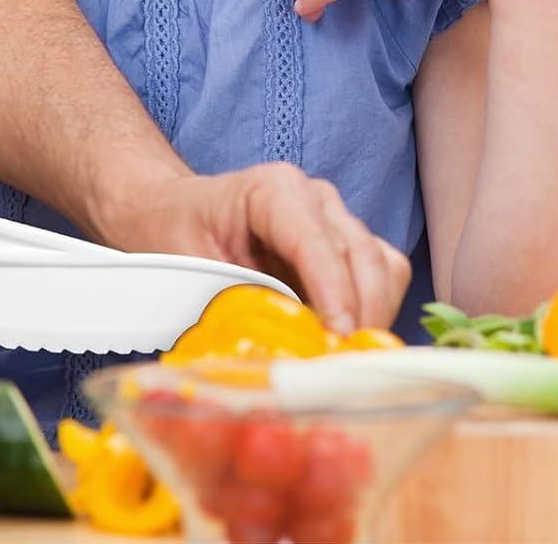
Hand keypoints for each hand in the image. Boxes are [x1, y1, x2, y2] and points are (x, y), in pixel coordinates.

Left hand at [123, 163, 409, 333]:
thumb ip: (231, 300)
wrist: (175, 210)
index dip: (334, 291)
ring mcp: (337, 218)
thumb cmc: (176, 233)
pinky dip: (374, 310)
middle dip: (361, 313)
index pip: (316, 242)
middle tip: (344, 367)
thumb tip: (271, 350)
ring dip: (373, 315)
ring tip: (345, 361)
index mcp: (275, 191)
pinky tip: (346, 343)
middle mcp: (317, 198)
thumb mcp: (188, 266)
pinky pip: (381, 275)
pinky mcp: (346, 244)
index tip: (339, 336)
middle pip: (361, 255)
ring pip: (382, 265)